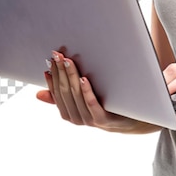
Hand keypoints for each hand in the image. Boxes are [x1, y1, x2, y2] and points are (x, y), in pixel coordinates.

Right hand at [36, 51, 158, 133]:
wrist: (137, 120)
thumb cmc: (109, 106)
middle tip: (57, 55)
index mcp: (72, 114)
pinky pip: (93, 105)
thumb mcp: (85, 101)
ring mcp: (93, 120)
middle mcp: (80, 119)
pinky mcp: (106, 119)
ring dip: (71, 77)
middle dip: (60, 73)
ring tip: (68, 61)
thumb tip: (38, 94)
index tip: (48, 64)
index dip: (52, 80)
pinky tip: (84, 79)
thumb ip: (64, 98)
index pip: (57, 95)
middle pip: (66, 93)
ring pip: (76, 97)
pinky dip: (86, 92)